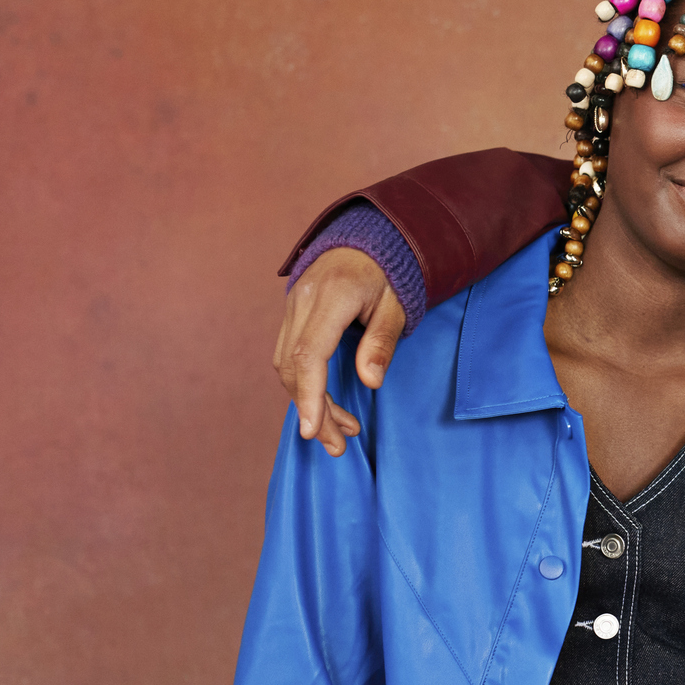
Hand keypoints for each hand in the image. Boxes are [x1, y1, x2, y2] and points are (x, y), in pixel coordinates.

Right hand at [273, 247, 405, 455]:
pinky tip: (326, 404)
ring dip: (308, 401)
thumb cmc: (389, 273)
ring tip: (339, 430)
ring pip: (287, 364)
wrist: (368, 240)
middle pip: (294, 366)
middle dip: (313, 410)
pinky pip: (289, 355)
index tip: (312, 431)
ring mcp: (292, 305)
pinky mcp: (292, 313)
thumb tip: (371, 382)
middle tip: (337, 444)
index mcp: (332, 295)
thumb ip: (382, 342)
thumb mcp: (397, 305)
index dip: (309, 396)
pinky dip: (305, 383)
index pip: (309, 354)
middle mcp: (303, 299)